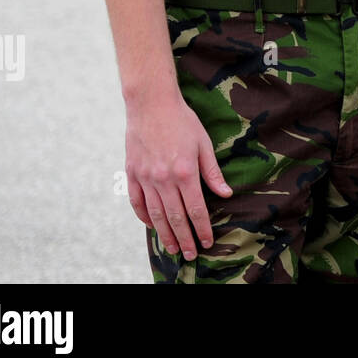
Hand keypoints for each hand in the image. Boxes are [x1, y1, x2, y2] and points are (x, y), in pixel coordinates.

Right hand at [125, 92, 232, 260]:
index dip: (202, 228)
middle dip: (184, 238)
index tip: (206, 242)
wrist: (151, 104)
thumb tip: (226, 193)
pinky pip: (136, 202)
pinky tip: (152, 226)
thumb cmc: (182, 121)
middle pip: (175, 217)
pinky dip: (144, 216)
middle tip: (189, 254)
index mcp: (185, 172)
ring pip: (155, 214)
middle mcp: (164, 179)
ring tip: (171, 248)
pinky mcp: (132, 173)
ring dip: (164, 234)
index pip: (196, 209)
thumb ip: (212, 172)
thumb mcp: (204, 143)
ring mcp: (145, 177)